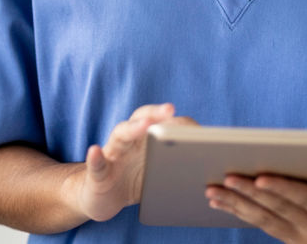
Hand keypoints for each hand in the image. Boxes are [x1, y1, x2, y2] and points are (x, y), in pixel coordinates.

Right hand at [68, 103, 196, 222]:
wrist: (104, 198)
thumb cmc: (135, 182)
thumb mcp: (158, 174)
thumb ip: (178, 165)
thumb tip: (212, 170)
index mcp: (145, 139)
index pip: (161, 122)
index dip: (176, 119)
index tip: (192, 120)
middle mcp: (128, 140)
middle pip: (142, 119)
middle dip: (156, 113)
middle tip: (170, 109)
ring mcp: (111, 154)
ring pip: (120, 134)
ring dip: (132, 128)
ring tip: (144, 124)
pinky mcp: (96, 173)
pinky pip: (96, 163)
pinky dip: (95, 157)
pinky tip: (95, 151)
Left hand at [206, 164, 306, 243]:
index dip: (285, 189)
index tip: (262, 178)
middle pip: (279, 210)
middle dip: (250, 193)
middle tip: (225, 178)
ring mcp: (304, 241)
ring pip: (265, 221)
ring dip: (237, 205)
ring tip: (212, 190)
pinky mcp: (294, 242)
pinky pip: (265, 226)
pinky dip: (242, 214)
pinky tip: (223, 202)